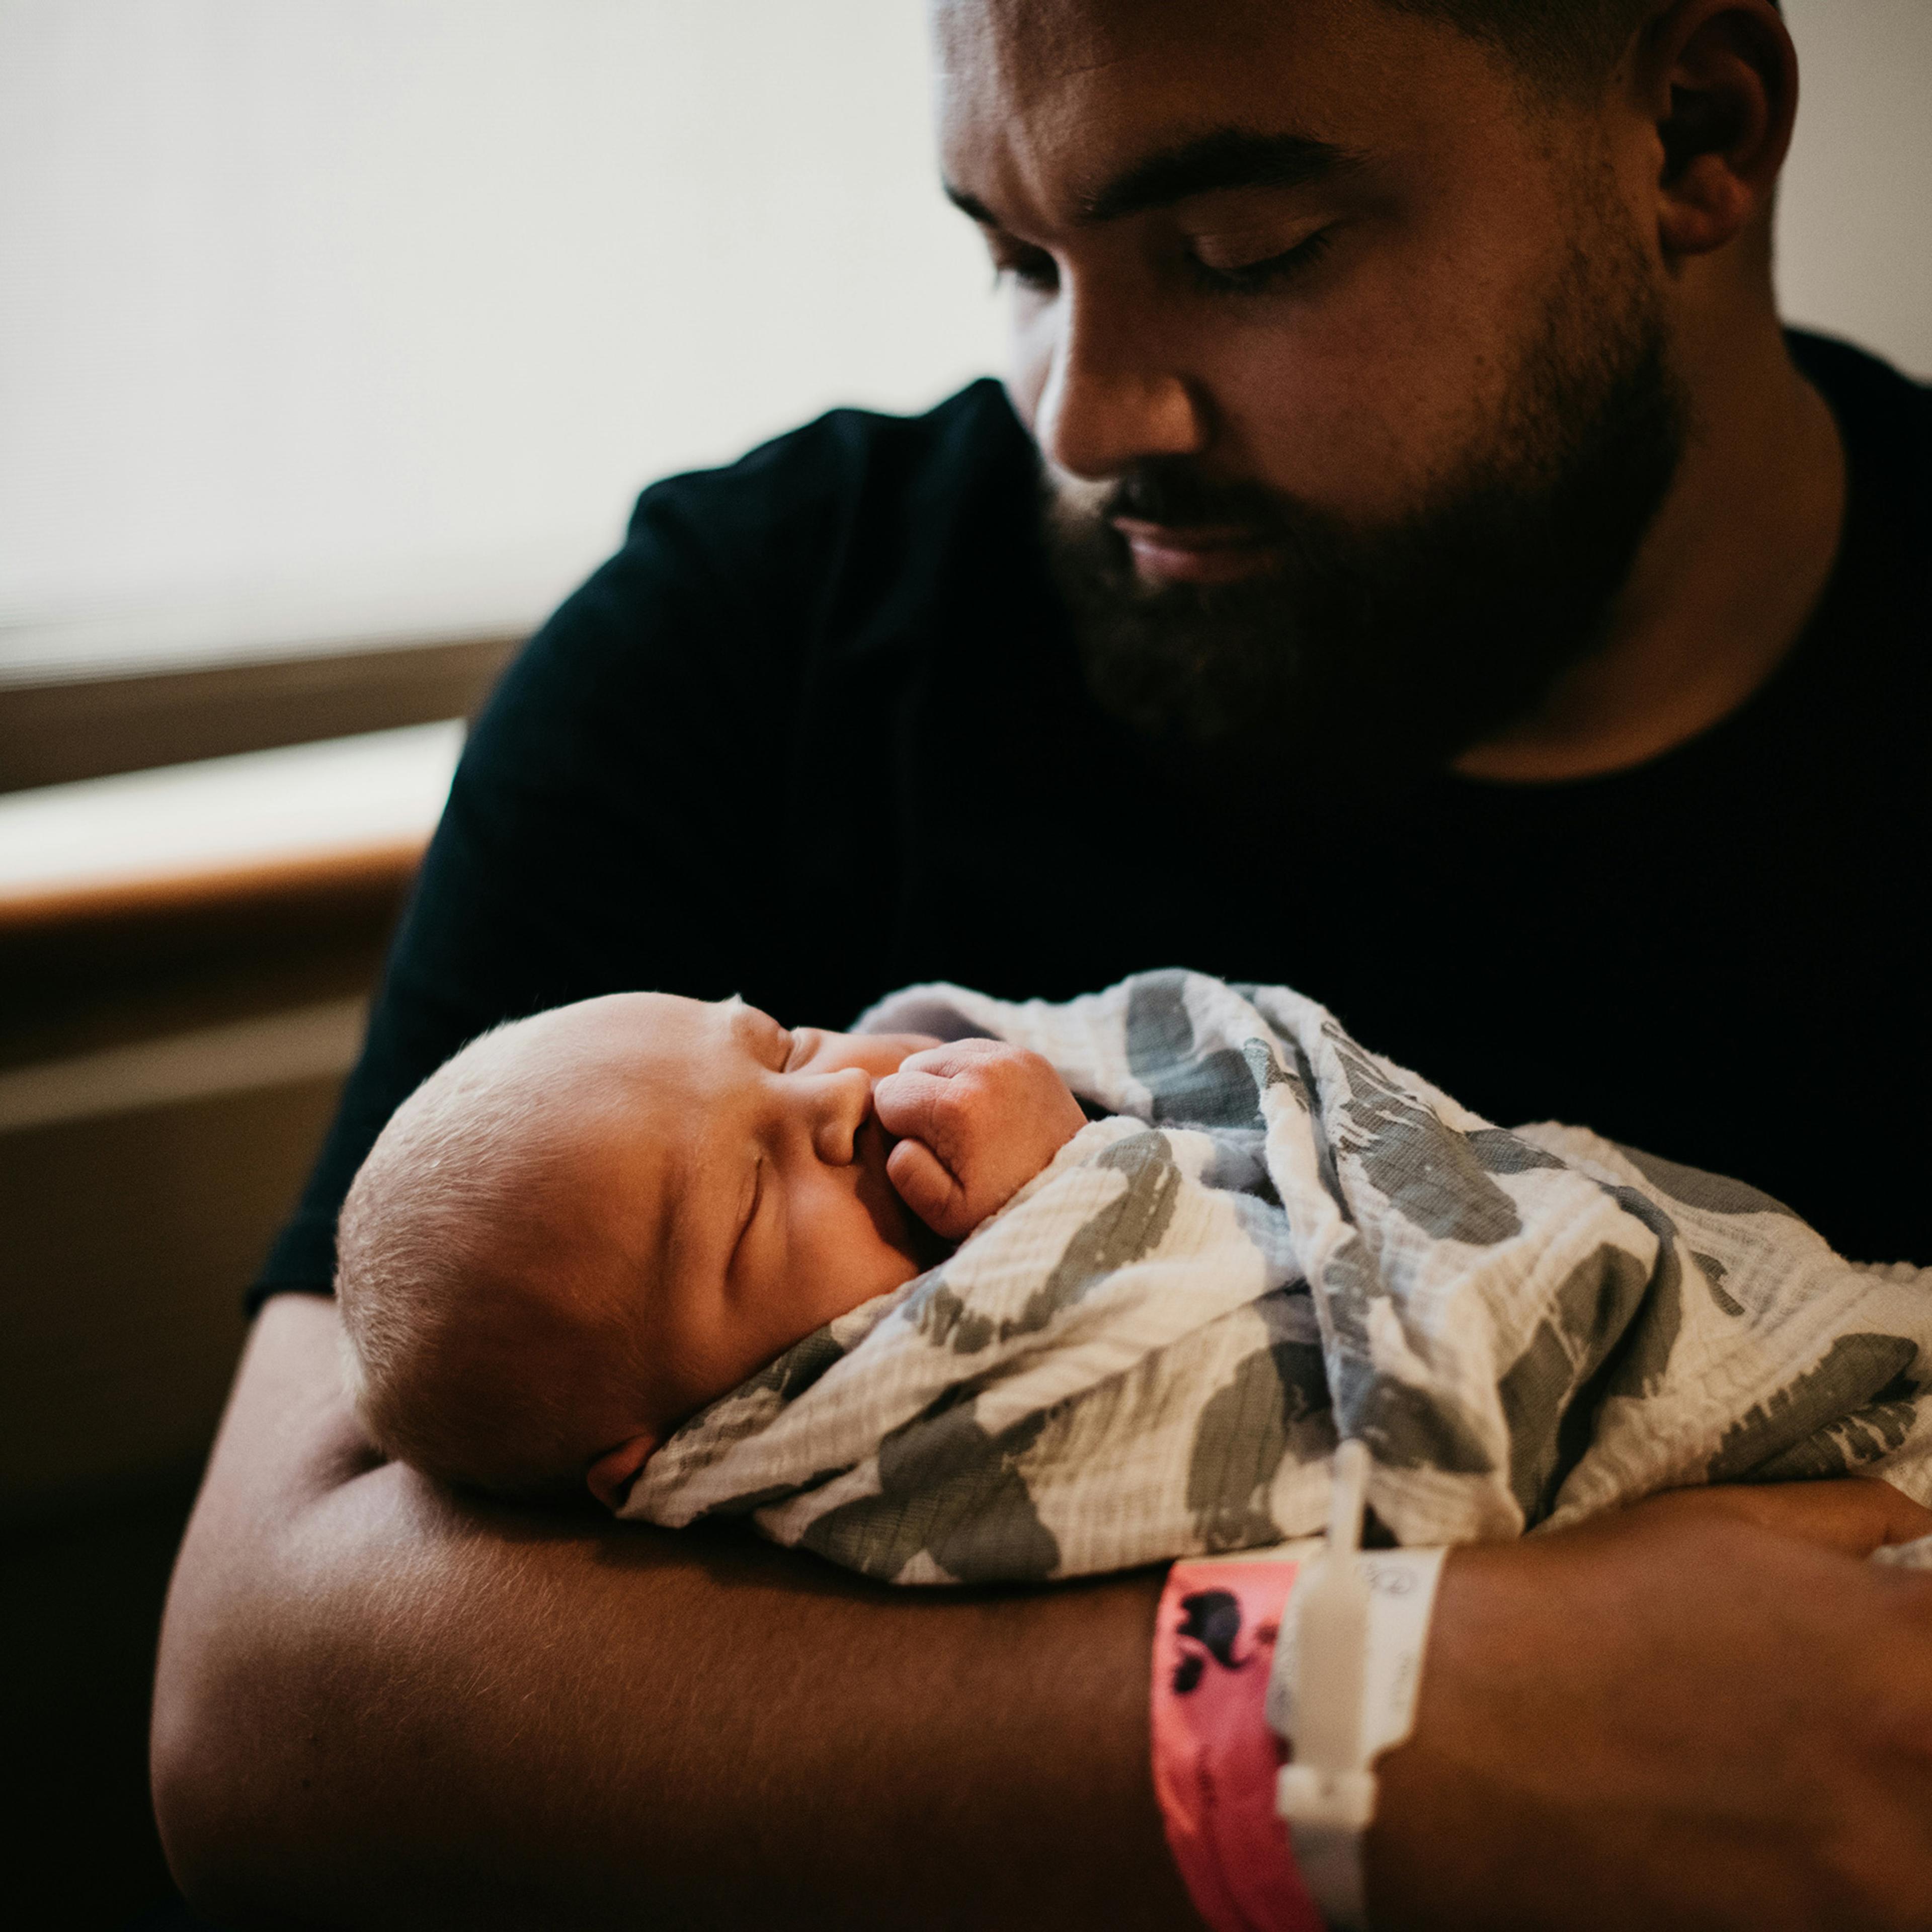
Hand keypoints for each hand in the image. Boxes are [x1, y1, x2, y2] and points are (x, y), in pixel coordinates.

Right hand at [872, 1038, 1088, 1241]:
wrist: (1073, 1199)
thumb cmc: (1003, 1209)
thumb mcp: (944, 1212)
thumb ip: (905, 1172)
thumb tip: (898, 1137)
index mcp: (956, 1106)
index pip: (888, 1094)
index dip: (897, 1127)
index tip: (925, 1150)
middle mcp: (983, 1068)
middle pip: (913, 1066)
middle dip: (917, 1100)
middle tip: (945, 1138)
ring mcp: (1011, 1056)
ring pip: (943, 1053)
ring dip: (943, 1083)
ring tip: (965, 1124)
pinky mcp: (1031, 1056)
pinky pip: (976, 1051)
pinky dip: (972, 1074)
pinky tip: (985, 1108)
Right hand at [1370, 1486, 1931, 1931]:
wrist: (1457, 1734)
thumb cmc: (1584, 1611)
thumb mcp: (1718, 1529)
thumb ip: (1846, 1527)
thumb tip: (1916, 1537)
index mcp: (1909, 1641)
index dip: (1930, 1651)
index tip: (1905, 1660)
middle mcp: (1918, 1754)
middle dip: (1911, 1734)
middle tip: (1856, 1728)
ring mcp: (1884, 1876)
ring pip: (1925, 1862)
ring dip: (1897, 1822)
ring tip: (1802, 1791)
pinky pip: (1876, 1906)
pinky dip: (1849, 1879)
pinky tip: (1774, 1844)